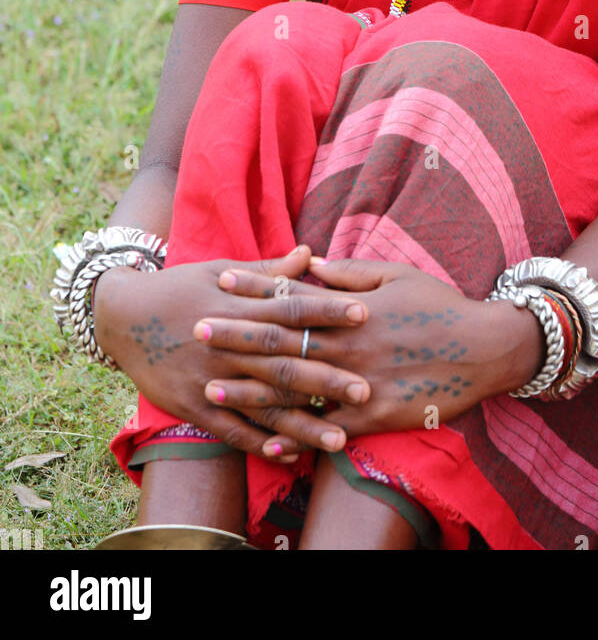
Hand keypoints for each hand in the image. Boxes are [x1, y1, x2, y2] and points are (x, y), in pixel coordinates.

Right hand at [92, 247, 372, 458]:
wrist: (122, 316)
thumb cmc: (179, 287)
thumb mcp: (220, 270)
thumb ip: (268, 271)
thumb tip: (309, 253)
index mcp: (238, 307)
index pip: (291, 308)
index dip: (326, 311)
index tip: (364, 314)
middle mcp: (227, 345)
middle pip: (283, 362)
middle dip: (326, 377)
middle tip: (366, 388)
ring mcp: (210, 379)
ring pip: (263, 404)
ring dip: (303, 423)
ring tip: (341, 438)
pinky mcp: (193, 406)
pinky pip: (231, 430)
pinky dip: (260, 443)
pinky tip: (291, 454)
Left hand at [200, 258, 543, 453]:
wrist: (486, 348)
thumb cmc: (441, 304)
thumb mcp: (397, 275)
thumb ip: (350, 273)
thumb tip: (311, 263)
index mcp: (351, 309)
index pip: (292, 296)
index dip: (254, 288)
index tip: (219, 280)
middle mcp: (349, 346)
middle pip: (282, 341)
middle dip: (236, 336)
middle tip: (196, 330)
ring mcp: (360, 384)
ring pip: (295, 390)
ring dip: (251, 390)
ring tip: (211, 389)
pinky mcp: (375, 418)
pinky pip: (328, 430)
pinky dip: (297, 437)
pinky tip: (266, 443)